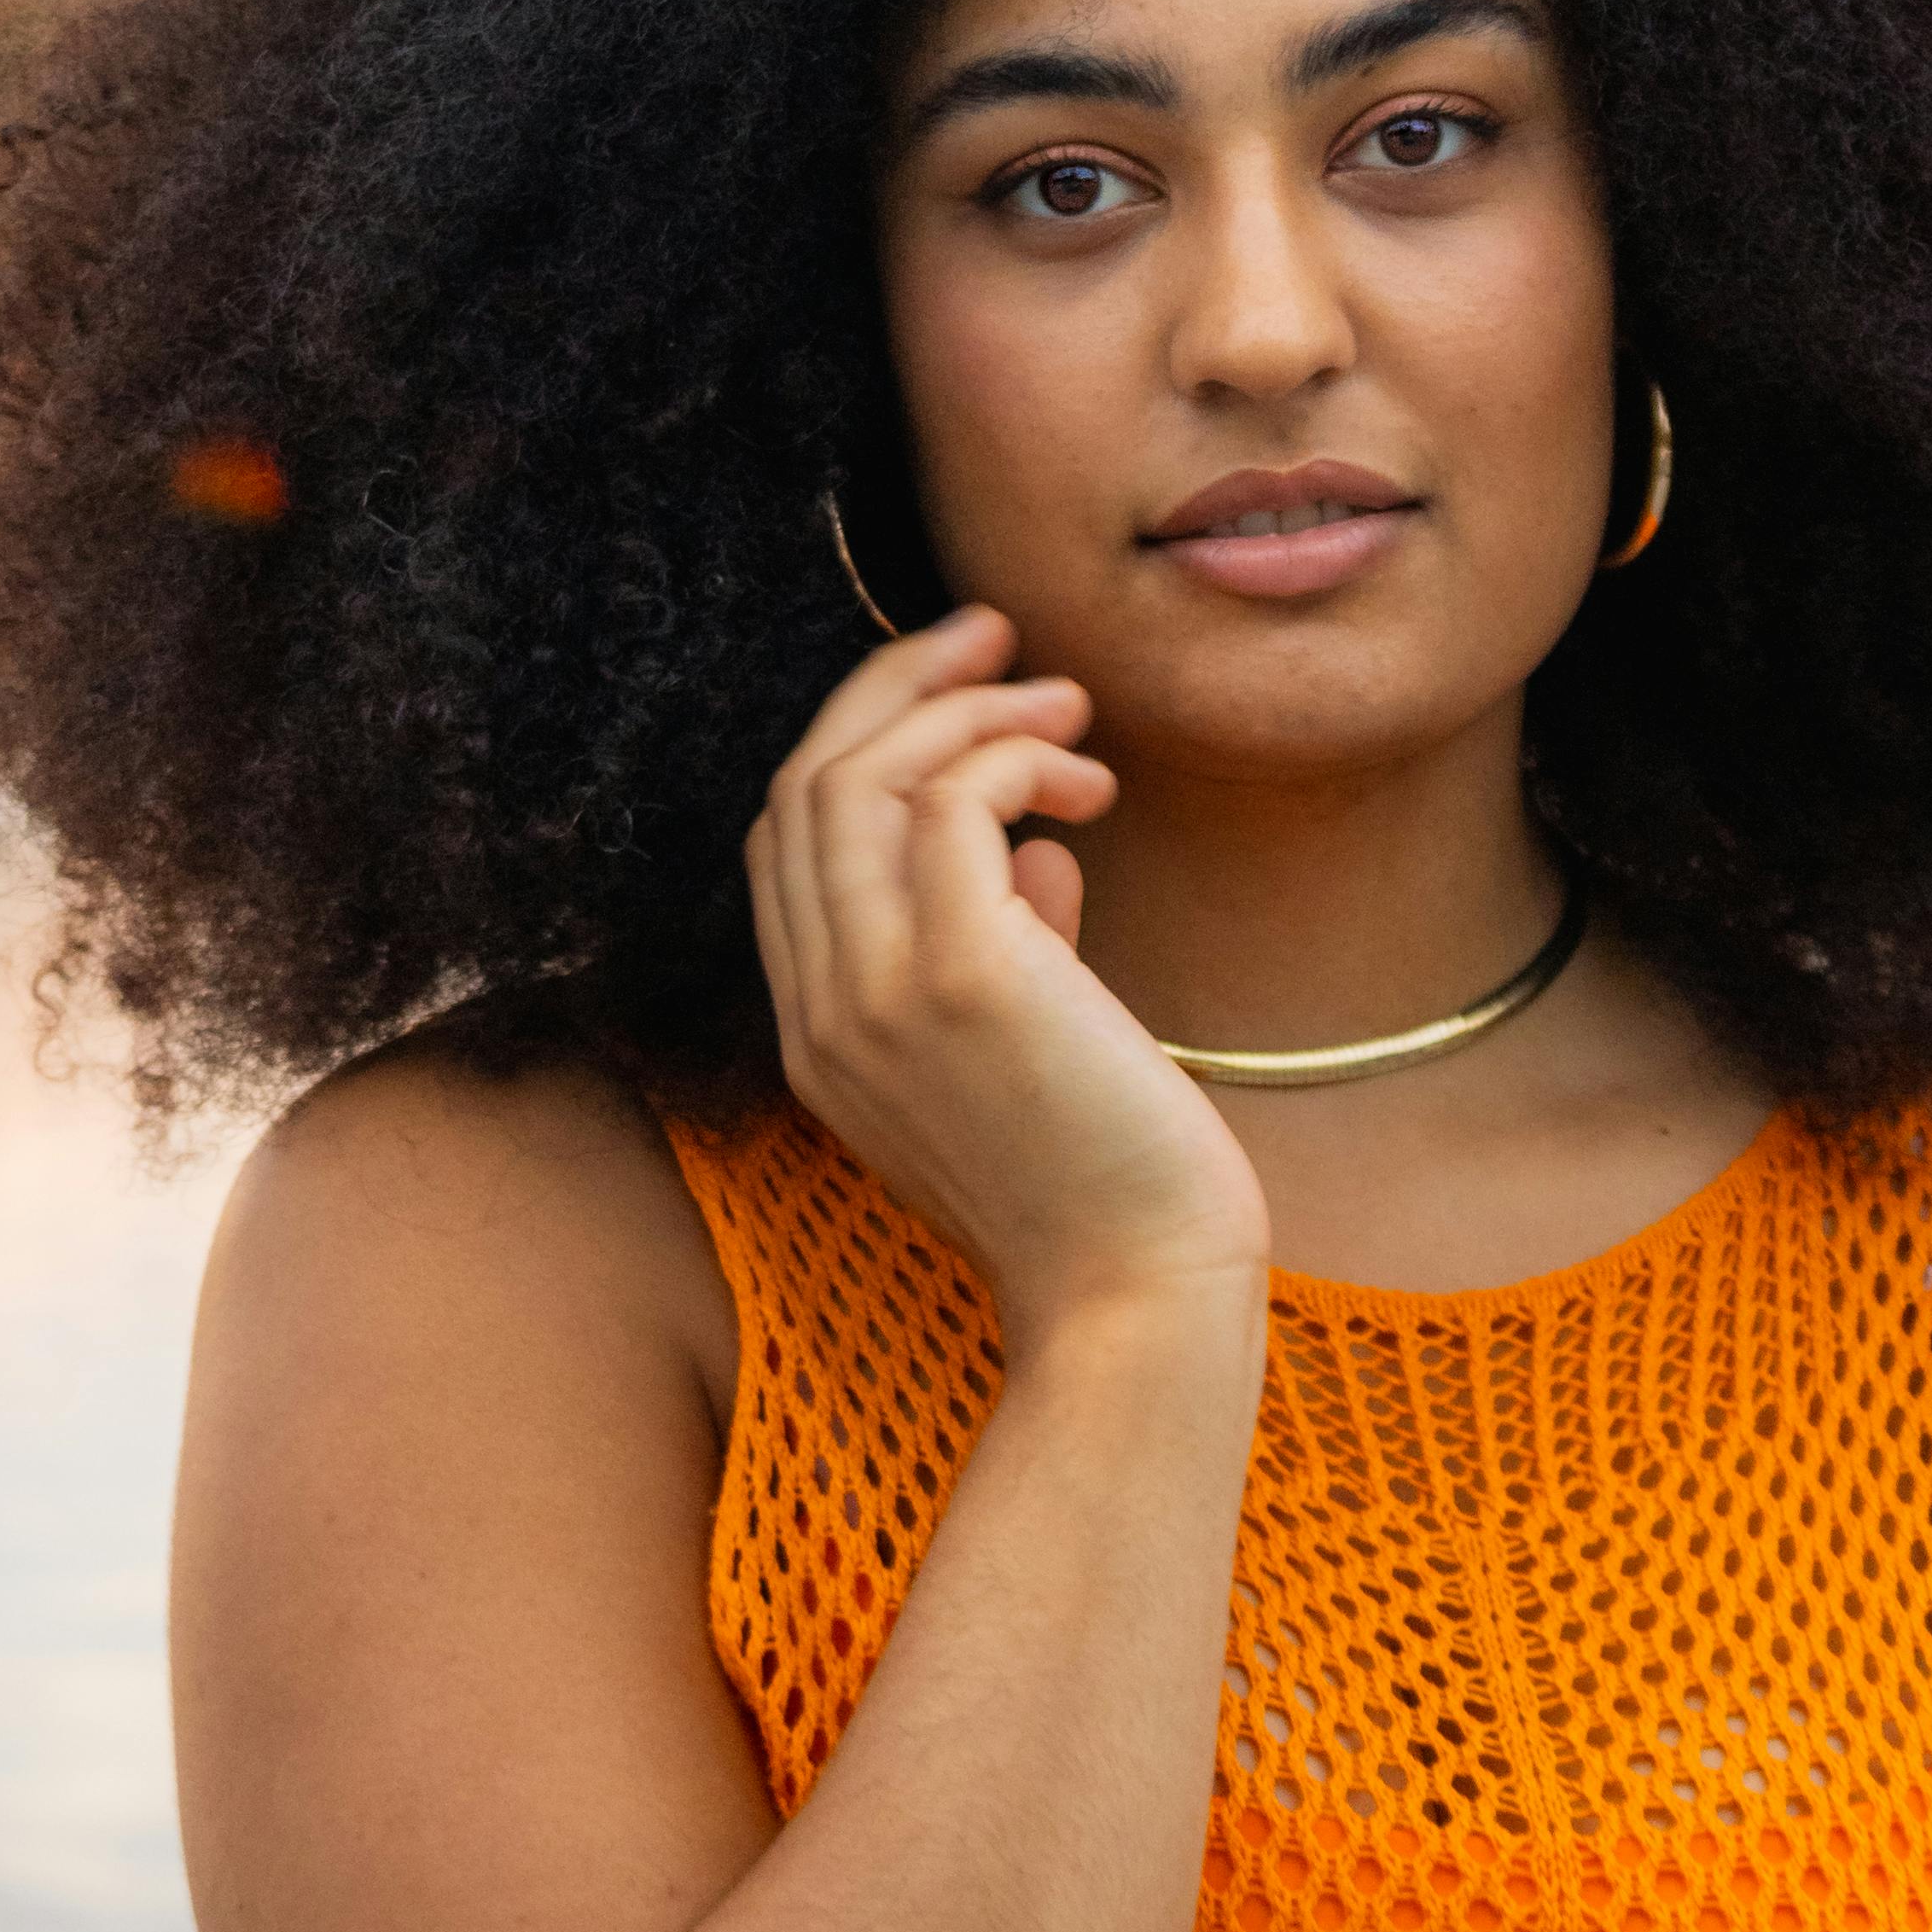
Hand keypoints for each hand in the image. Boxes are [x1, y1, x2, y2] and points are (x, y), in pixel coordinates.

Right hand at [746, 610, 1269, 1356]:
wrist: (1143, 1295)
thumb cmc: (1111, 1183)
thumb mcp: (1032, 1052)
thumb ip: (1016, 945)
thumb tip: (1048, 851)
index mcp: (822, 1038)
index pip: (788, 844)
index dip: (859, 743)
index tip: (956, 691)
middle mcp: (823, 1014)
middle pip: (803, 786)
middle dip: (896, 687)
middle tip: (997, 636)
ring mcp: (875, 996)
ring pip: (857, 778)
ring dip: (967, 711)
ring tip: (1069, 707)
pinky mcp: (959, 978)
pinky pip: (944, 802)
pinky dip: (1011, 759)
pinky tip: (1087, 784)